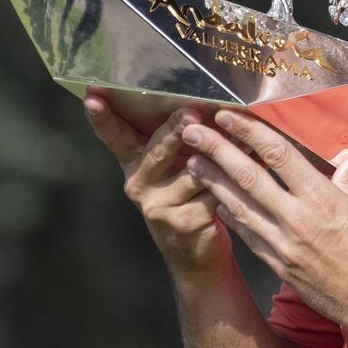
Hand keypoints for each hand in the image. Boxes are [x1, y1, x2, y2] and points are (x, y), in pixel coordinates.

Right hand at [84, 92, 231, 283]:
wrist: (193, 253)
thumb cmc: (185, 194)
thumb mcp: (171, 166)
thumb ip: (173, 136)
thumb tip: (199, 94)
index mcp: (134, 162)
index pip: (114, 135)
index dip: (102, 117)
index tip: (92, 96)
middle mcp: (140, 183)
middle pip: (158, 150)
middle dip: (175, 129)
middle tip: (189, 112)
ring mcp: (161, 205)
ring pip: (194, 170)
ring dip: (220, 149)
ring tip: (241, 130)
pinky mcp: (187, 220)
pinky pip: (216, 190)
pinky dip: (237, 174)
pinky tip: (254, 159)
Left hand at [180, 109, 347, 337]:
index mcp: (322, 198)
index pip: (277, 155)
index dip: (249, 131)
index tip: (228, 116)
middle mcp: (297, 219)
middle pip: (248, 177)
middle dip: (216, 150)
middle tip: (191, 132)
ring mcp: (283, 244)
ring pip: (239, 206)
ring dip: (213, 182)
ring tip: (192, 163)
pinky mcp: (279, 265)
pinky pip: (248, 235)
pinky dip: (231, 215)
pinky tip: (218, 202)